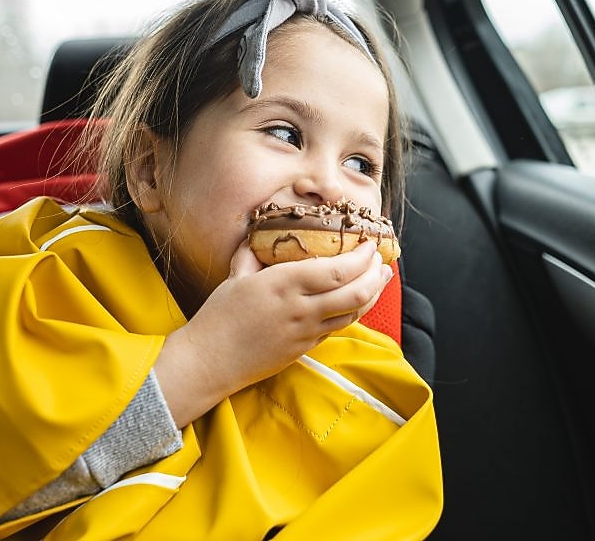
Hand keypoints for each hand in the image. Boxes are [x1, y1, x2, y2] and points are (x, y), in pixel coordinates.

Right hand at [154, 239, 392, 427]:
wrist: (210, 362)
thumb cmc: (218, 317)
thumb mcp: (235, 276)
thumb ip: (253, 253)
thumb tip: (262, 233)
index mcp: (284, 284)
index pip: (338, 270)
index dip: (362, 257)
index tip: (370, 244)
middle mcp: (301, 308)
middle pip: (355, 293)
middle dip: (376, 276)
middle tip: (384, 262)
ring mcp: (306, 332)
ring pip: (353, 314)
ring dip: (373, 295)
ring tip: (381, 279)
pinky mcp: (305, 348)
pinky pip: (337, 328)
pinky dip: (353, 312)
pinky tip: (356, 301)